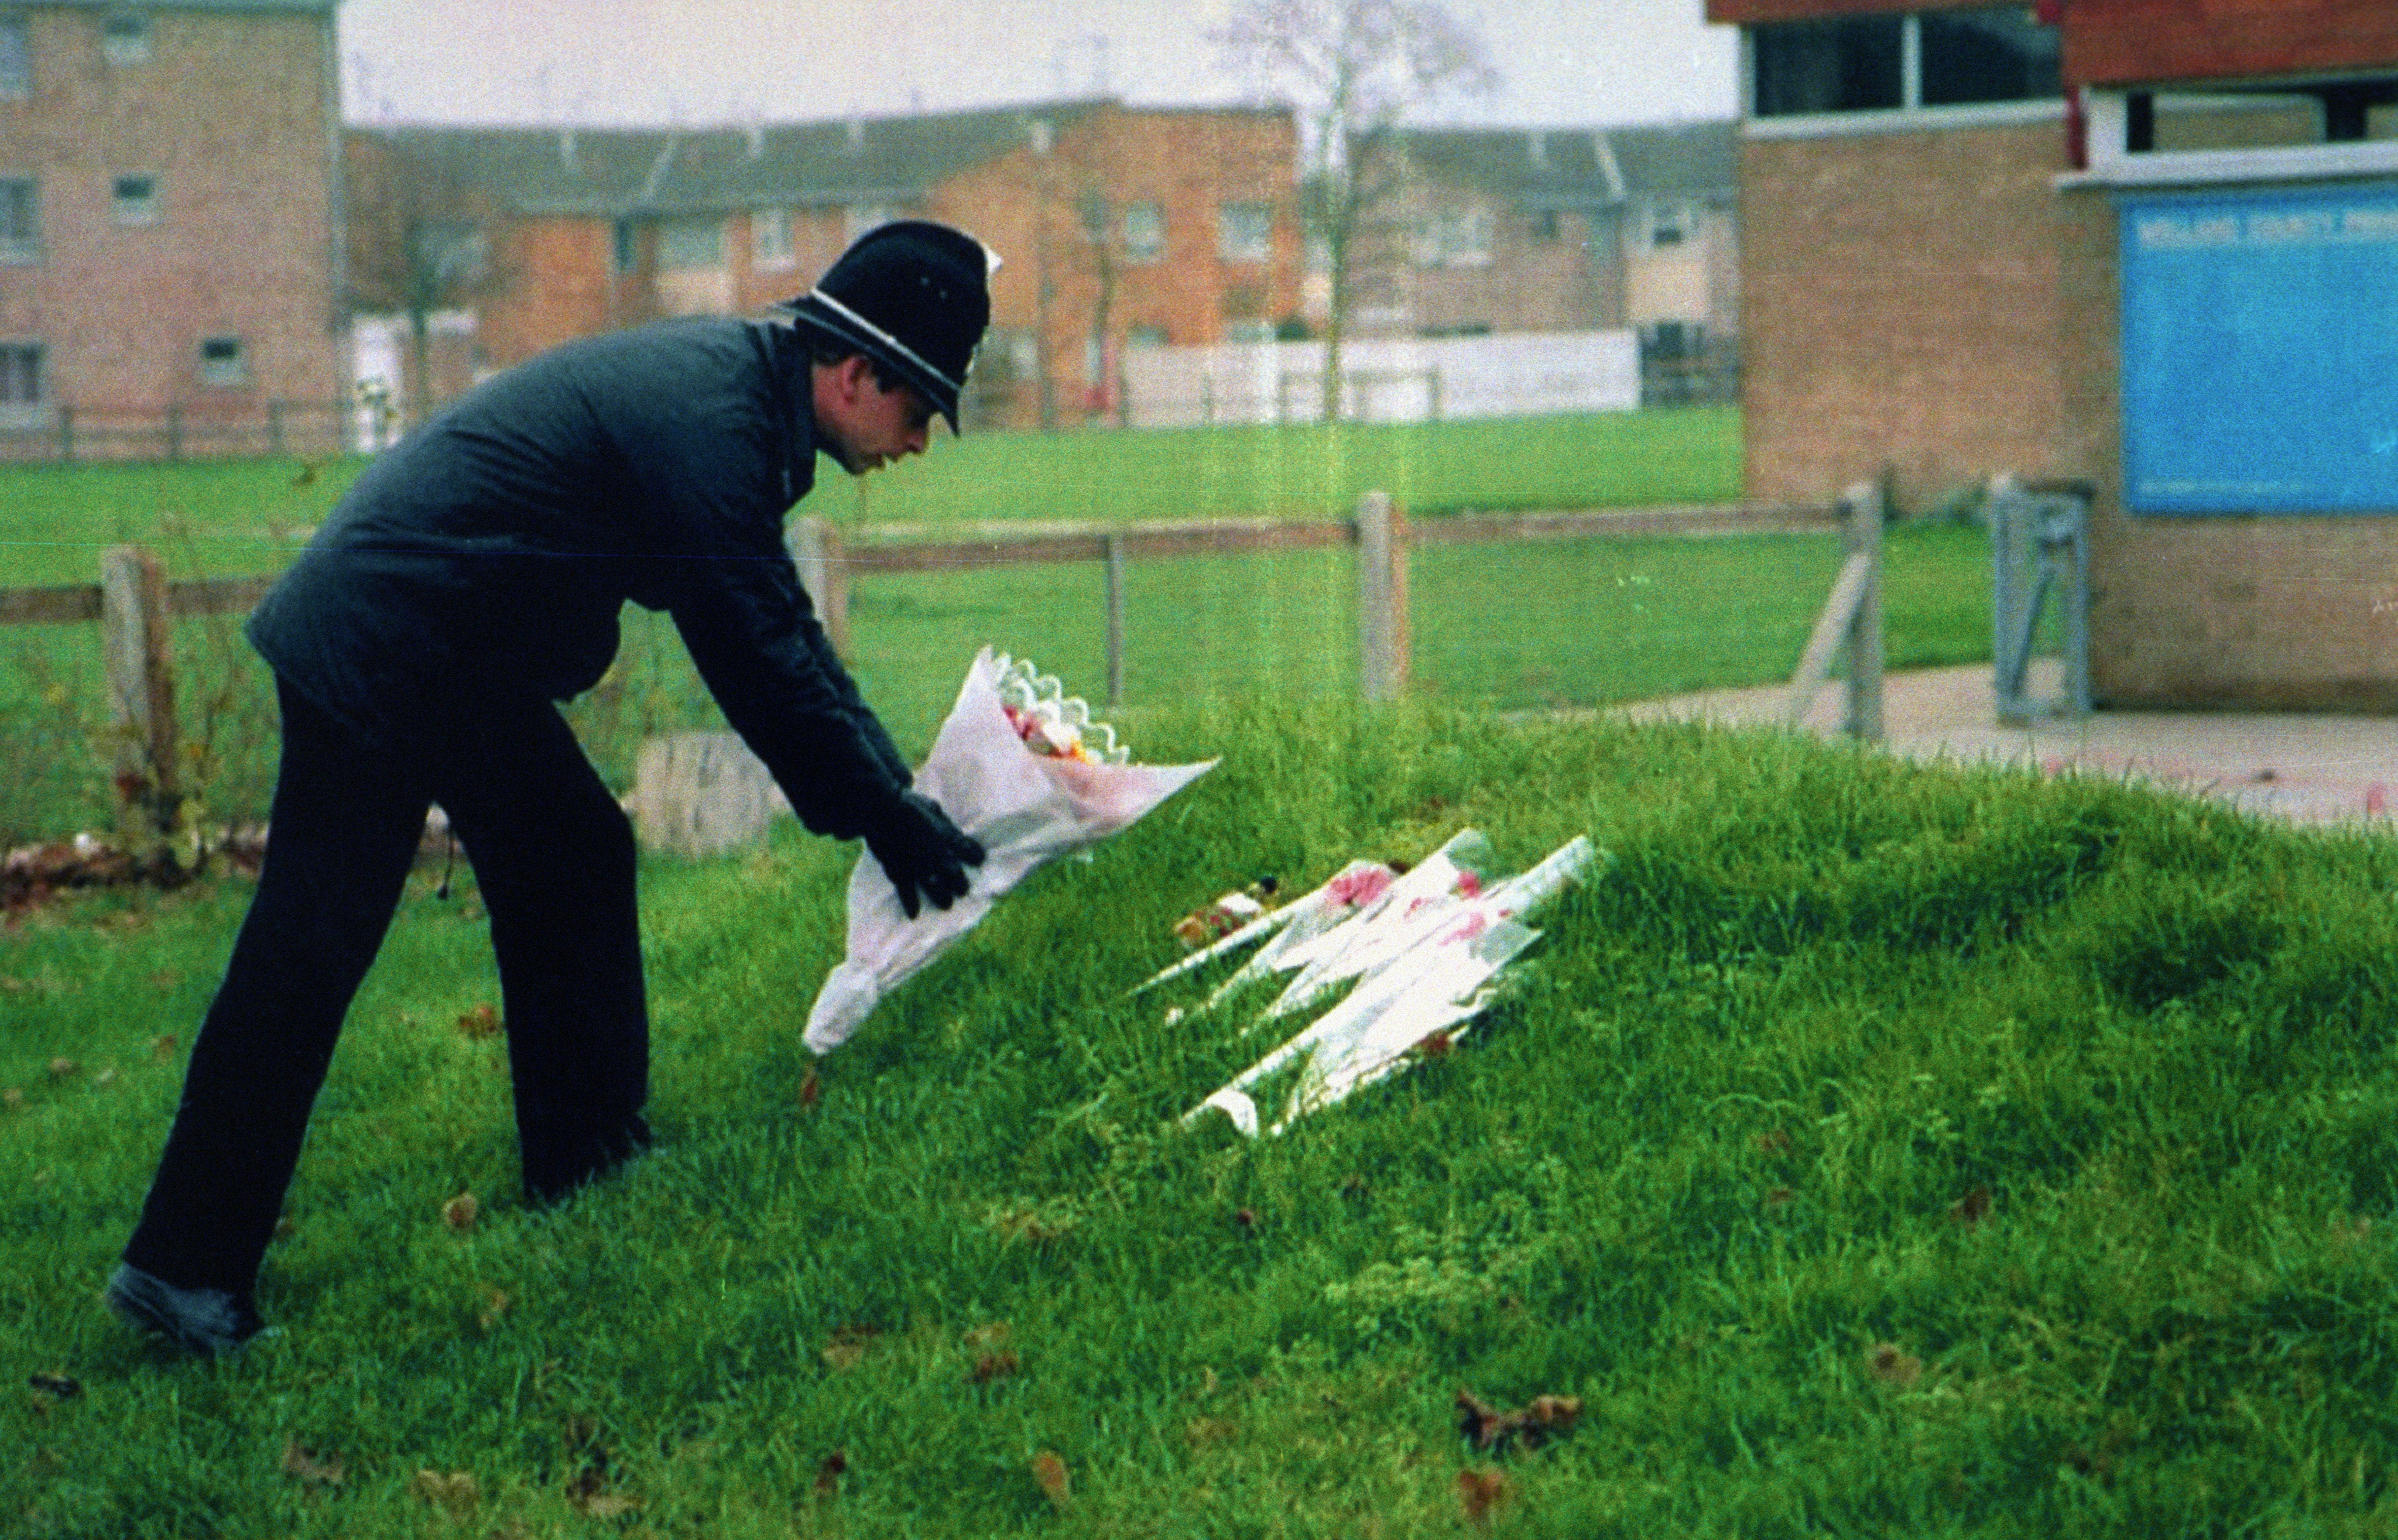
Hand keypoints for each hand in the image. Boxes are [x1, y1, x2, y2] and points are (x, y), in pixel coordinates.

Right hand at [865, 791, 985, 918]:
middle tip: (963, 891)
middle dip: (961, 884)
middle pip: (954, 874)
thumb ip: (942, 820)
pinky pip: (907, 892)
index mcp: (946, 835)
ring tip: (947, 905)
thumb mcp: (932, 806)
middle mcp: (937, 854)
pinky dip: (911, 904)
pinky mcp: (900, 871)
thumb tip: (948, 826)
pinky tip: (914, 915)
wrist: (882, 809)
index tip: (980, 861)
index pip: (967, 849)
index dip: (975, 856)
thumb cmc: (907, 803)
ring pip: (935, 887)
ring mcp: (919, 866)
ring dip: (943, 897)